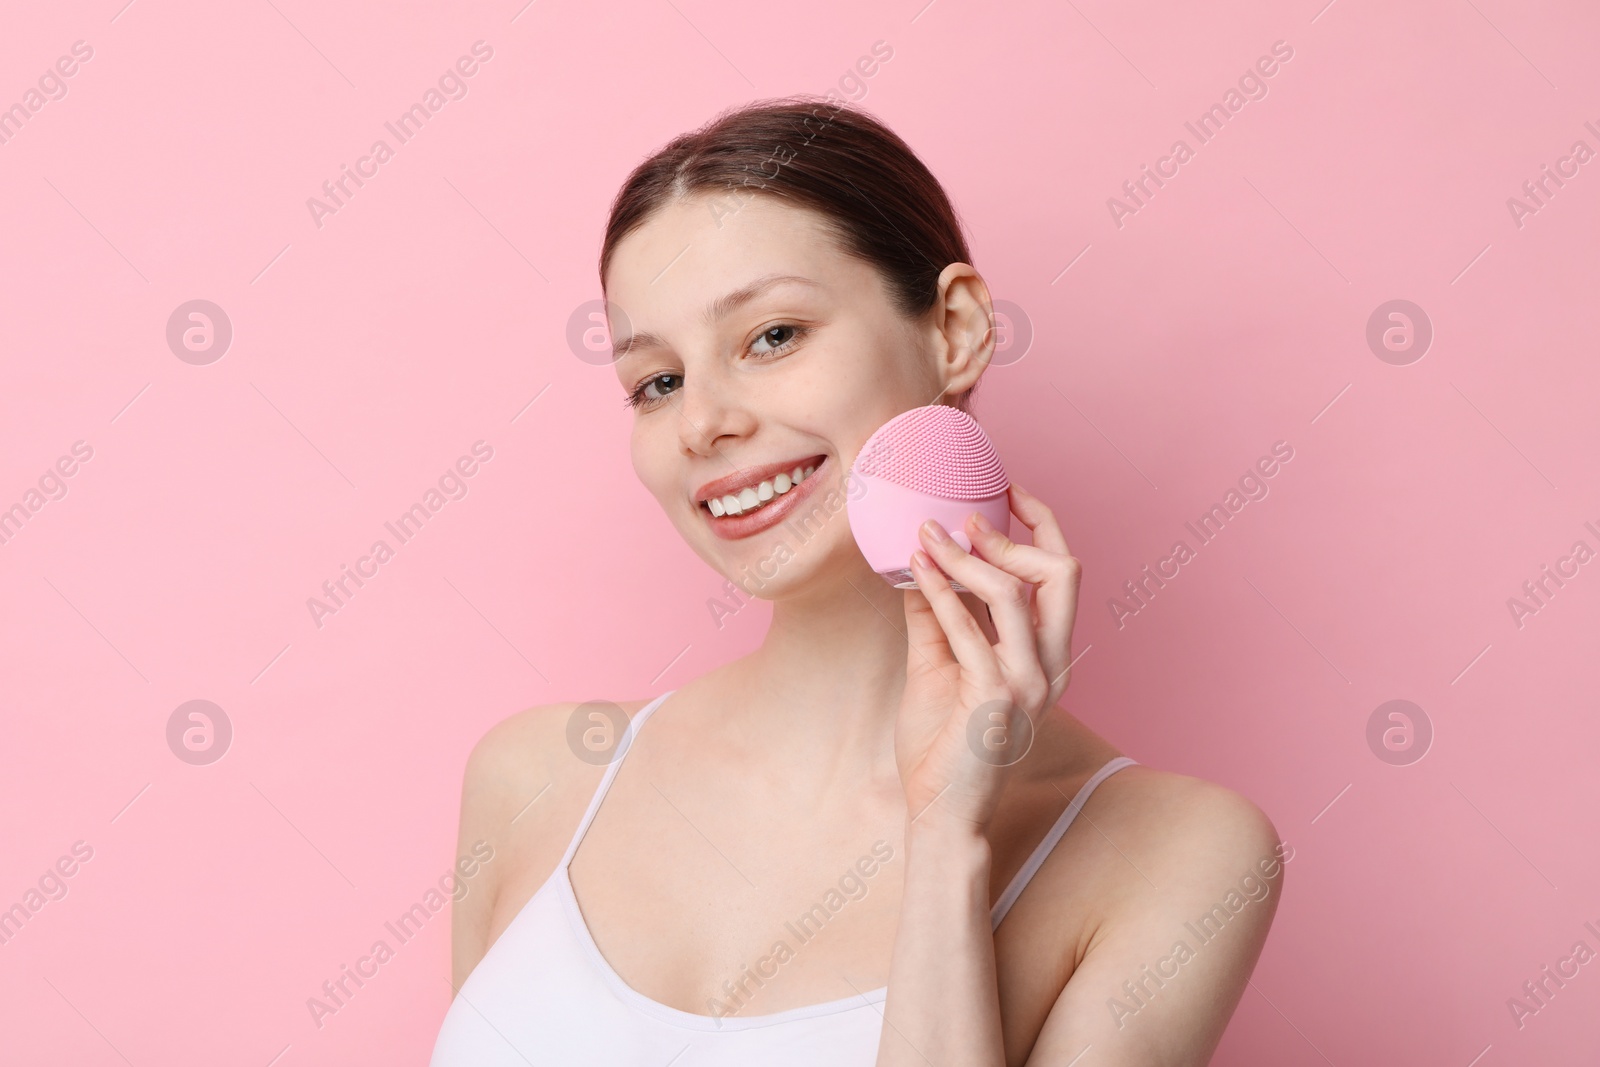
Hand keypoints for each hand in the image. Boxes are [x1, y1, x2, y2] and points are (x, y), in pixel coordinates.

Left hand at [893, 484, 1083, 836]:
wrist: (942, 814)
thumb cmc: (943, 746)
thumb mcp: (939, 665)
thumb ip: (937, 615)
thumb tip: (919, 562)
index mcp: (1048, 655)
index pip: (1063, 575)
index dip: (1042, 525)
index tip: (1006, 490)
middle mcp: (1051, 664)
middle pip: (1063, 572)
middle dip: (1016, 532)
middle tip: (965, 514)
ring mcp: (1029, 682)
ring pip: (1013, 592)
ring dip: (965, 556)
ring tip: (926, 535)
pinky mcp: (996, 698)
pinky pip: (969, 629)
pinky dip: (940, 591)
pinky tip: (914, 570)